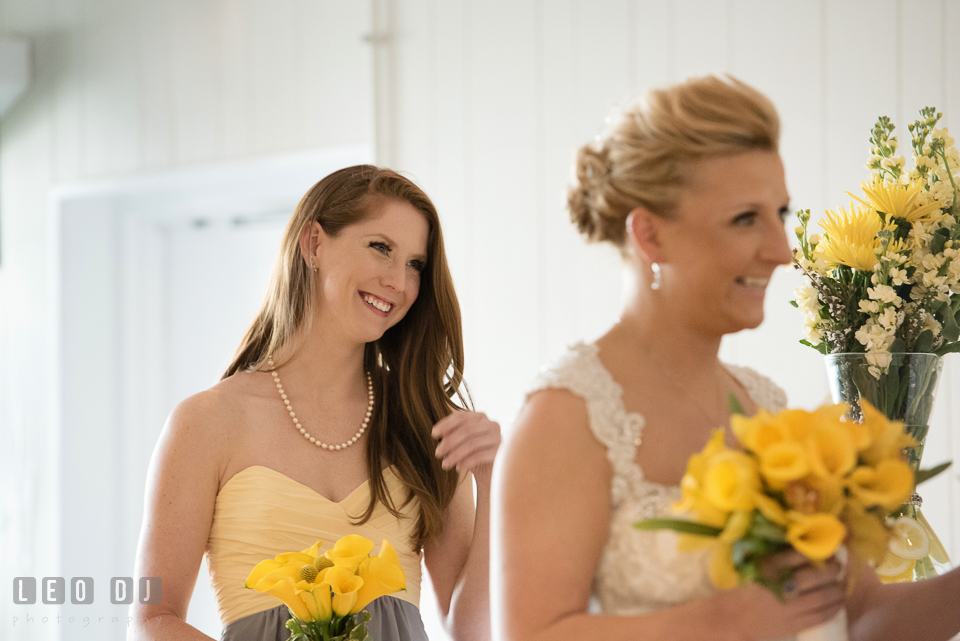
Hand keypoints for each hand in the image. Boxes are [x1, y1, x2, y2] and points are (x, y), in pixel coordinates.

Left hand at [431, 411, 500, 484]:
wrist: (490, 473)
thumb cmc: (472, 454)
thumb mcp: (461, 441)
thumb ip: (452, 433)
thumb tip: (436, 432)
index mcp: (481, 417)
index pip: (462, 417)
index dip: (446, 424)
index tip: (433, 434)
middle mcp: (492, 424)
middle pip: (467, 430)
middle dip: (449, 442)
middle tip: (437, 453)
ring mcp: (498, 438)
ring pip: (472, 443)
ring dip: (455, 455)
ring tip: (444, 464)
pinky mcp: (501, 453)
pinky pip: (480, 456)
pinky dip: (466, 462)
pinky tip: (457, 468)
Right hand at [726, 549, 845, 640]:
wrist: (733, 619)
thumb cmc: (744, 590)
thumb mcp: (756, 568)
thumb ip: (777, 558)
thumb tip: (804, 548)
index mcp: (768, 568)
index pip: (798, 555)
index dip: (816, 552)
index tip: (827, 549)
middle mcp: (780, 586)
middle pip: (814, 576)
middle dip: (831, 570)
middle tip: (838, 566)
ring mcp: (788, 607)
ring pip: (821, 597)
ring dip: (837, 589)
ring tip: (842, 585)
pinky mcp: (793, 624)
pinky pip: (820, 616)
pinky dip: (834, 608)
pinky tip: (839, 602)